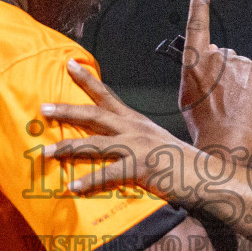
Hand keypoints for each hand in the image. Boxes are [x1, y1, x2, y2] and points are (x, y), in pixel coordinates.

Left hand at [42, 61, 198, 200]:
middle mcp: (135, 129)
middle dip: (66, 110)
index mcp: (137, 122)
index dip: (88, 80)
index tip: (70, 64)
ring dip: (67, 147)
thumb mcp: (155, 144)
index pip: (108, 96)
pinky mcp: (141, 167)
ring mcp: (137, 147)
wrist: (208, 176)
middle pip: (94, 115)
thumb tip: (115, 146)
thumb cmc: (182, 163)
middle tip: (42, 107)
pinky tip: (72, 186)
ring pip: (95, 143)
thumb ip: (134, 142)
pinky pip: (108, 174)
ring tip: (46, 151)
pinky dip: (88, 180)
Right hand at [177, 0, 251, 159]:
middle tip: (224, 98)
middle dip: (226, 72)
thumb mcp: (187, 96)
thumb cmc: (205, 124)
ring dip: (243, 80)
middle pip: (225, 56)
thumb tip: (206, 65)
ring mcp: (240, 63)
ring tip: (238, 104)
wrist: (224, 141)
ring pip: (245, 66)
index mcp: (194, 62)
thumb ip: (196, 74)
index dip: (200, 4)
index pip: (197, 26)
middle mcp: (216, 57)